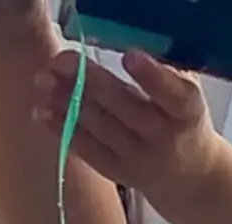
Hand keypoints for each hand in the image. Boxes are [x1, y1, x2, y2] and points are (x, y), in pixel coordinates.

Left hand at [38, 49, 228, 200]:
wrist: (189, 175)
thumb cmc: (183, 120)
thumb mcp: (186, 93)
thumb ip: (165, 71)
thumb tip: (125, 41)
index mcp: (187, 113)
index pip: (174, 96)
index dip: (152, 77)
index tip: (129, 56)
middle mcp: (165, 138)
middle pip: (126, 108)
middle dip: (91, 82)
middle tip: (61, 60)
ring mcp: (139, 158)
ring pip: (100, 127)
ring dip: (68, 102)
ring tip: (44, 81)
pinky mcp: (118, 172)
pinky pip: (87, 150)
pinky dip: (62, 129)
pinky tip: (42, 111)